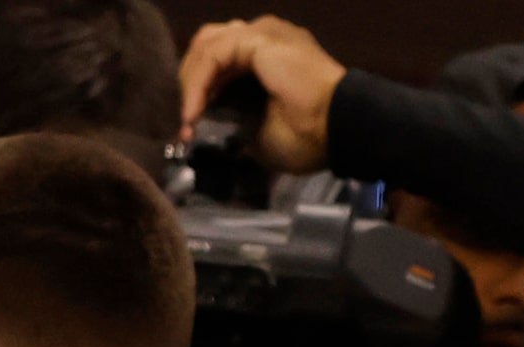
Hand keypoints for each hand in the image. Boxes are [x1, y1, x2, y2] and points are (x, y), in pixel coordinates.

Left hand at [179, 16, 346, 170]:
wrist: (337, 129)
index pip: (219, 60)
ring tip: (187, 118)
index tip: (190, 128)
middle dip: (190, 85)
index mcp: (267, 57)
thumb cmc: (310, 137)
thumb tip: (214, 127)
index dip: (199, 91)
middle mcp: (263, 36)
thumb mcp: (261, 134)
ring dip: (190, 84)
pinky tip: (194, 111)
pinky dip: (198, 84)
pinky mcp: (258, 38)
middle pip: (208, 47)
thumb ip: (236, 122)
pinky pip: (214, 55)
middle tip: (185, 121)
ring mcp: (262, 32)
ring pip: (206, 47)